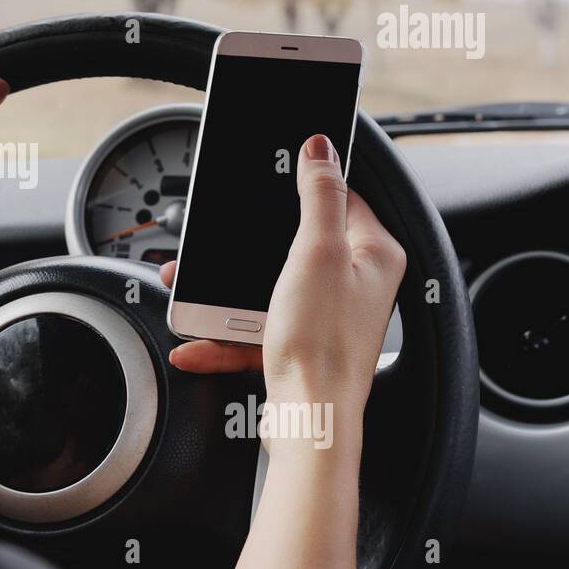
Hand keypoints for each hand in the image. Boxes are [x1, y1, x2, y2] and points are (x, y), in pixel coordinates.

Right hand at [160, 134, 404, 432]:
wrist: (308, 421)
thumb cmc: (323, 345)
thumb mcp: (317, 252)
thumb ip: (320, 194)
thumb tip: (322, 147)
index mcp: (374, 254)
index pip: (342, 197)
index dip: (305, 187)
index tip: (272, 179)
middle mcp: (356, 283)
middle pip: (296, 242)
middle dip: (247, 246)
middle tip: (220, 242)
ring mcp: (327, 316)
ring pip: (268, 287)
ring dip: (227, 292)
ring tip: (193, 291)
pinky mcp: (301, 345)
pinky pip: (255, 328)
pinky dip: (225, 333)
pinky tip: (199, 338)